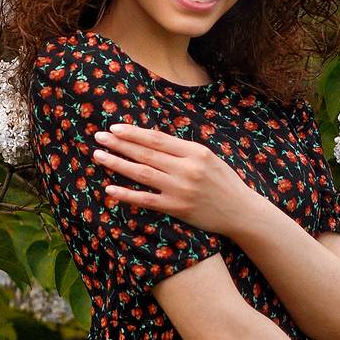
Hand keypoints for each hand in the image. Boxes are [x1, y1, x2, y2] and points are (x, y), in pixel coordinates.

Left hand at [91, 123, 259, 236]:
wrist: (240, 212)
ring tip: (99, 155)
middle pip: (145, 153)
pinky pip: (146, 200)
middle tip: (99, 137)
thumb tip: (151, 139)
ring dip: (117, 163)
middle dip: (119, 144)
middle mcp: (186, 168)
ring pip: (142, 173)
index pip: (157, 138)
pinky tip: (110, 189)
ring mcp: (180, 189)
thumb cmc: (224, 182)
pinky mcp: (176, 208)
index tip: (114, 127)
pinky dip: (126, 194)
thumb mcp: (208, 157)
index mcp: (195, 152)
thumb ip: (182, 150)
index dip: (134, 132)